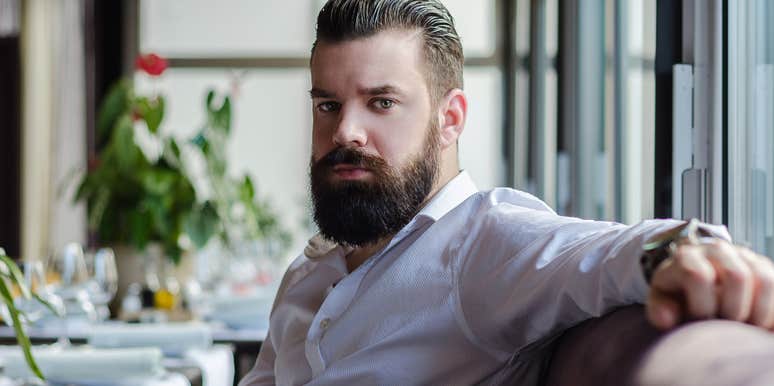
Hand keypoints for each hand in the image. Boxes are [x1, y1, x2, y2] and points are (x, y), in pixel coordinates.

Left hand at [646, 240, 773, 329]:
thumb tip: (668, 319)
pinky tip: (757, 320)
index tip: (698, 321)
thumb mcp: (661, 303)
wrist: (694, 281)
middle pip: (737, 275)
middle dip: (733, 310)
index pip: (699, 275)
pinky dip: (771, 308)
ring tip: (744, 326)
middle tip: (725, 327)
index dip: (702, 306)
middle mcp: (715, 248)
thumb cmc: (677, 296)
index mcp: (686, 256)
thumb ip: (659, 311)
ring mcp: (742, 254)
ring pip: (764, 278)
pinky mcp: (763, 264)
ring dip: (758, 310)